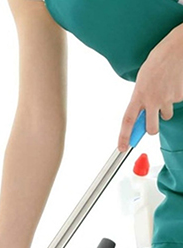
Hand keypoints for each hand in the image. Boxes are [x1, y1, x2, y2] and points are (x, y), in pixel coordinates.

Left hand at [117, 24, 182, 151]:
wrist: (178, 47)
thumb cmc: (159, 59)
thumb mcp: (143, 79)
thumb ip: (140, 97)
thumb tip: (140, 113)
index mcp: (139, 94)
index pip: (128, 121)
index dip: (124, 137)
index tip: (122, 148)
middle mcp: (153, 100)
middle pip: (151, 128)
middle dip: (152, 128)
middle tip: (152, 121)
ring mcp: (168, 99)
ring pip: (166, 114)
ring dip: (165, 107)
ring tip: (165, 89)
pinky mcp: (180, 96)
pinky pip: (177, 102)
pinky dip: (176, 95)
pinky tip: (174, 82)